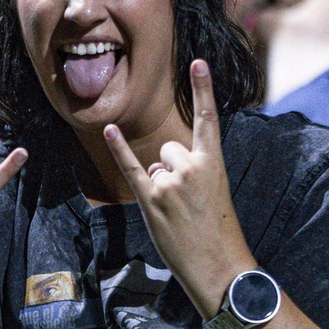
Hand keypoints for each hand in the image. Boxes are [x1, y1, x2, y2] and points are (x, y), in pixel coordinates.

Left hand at [103, 60, 251, 306]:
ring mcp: (169, 182)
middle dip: (172, 169)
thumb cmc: (217, 230)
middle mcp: (191, 166)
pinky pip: (130, 167)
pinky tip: (109, 130)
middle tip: (188, 201)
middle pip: (169, 149)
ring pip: (154, 165)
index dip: (203, 88)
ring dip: (160, 184)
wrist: (220, 266)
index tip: (197, 62)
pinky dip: (119, 149)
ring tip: (178, 211)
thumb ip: (191, 170)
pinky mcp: (151, 198)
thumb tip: (158, 164)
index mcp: (214, 163)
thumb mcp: (214, 192)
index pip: (207, 119)